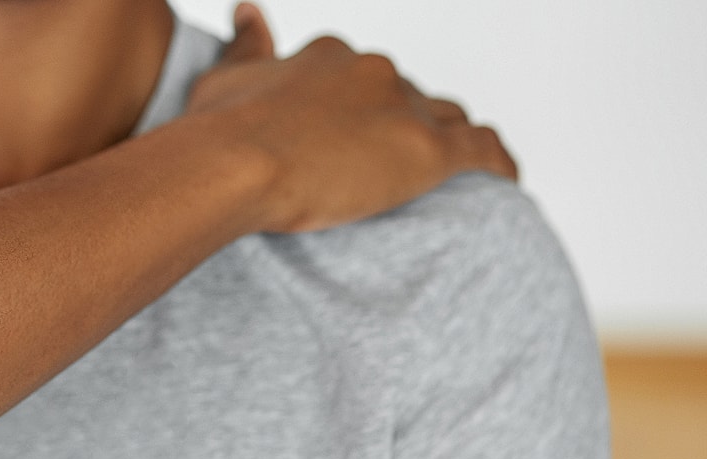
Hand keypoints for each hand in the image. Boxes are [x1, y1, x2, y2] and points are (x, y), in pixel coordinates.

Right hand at [189, 3, 516, 232]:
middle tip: (386, 167)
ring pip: (448, 119)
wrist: (231, 164)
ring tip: (448, 174)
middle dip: (403, 126)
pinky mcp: (427, 150)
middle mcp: (373, 72)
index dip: (364, 107)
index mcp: (330, 57)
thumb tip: (248, 10)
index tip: (354, 135)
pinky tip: (505, 179)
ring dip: (449, 141)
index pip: (363, 78)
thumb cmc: (218, 130)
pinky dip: (498, 163)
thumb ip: (247, 44)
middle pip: (409, 98)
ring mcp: (403, 108)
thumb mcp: (225, 76)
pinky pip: (483, 150)